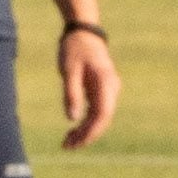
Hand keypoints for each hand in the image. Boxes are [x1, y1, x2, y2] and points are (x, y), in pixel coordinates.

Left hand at [55, 21, 120, 147]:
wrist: (83, 31)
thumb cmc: (75, 48)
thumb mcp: (69, 70)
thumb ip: (72, 93)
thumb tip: (72, 119)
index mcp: (106, 83)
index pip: (102, 114)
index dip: (91, 132)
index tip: (77, 142)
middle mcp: (111, 88)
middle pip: (102, 119)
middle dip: (86, 135)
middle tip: (66, 146)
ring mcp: (108, 90)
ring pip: (100, 117)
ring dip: (85, 131)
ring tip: (67, 142)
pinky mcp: (102, 90)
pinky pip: (96, 111)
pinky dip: (86, 121)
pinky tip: (73, 130)